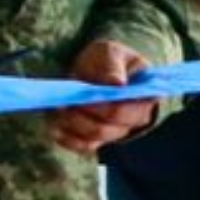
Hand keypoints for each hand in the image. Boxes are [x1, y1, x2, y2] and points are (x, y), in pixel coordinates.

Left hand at [43, 33, 156, 154]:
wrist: (97, 67)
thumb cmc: (108, 59)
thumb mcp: (110, 53)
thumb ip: (112, 67)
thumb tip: (116, 84)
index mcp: (146, 96)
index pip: (122, 111)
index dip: (99, 108)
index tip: (80, 99)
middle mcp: (135, 119)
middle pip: (105, 130)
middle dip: (80, 119)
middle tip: (62, 105)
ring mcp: (117, 131)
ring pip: (92, 140)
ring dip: (70, 127)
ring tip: (56, 111)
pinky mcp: (99, 138)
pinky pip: (82, 146)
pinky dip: (66, 138)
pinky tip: (53, 126)